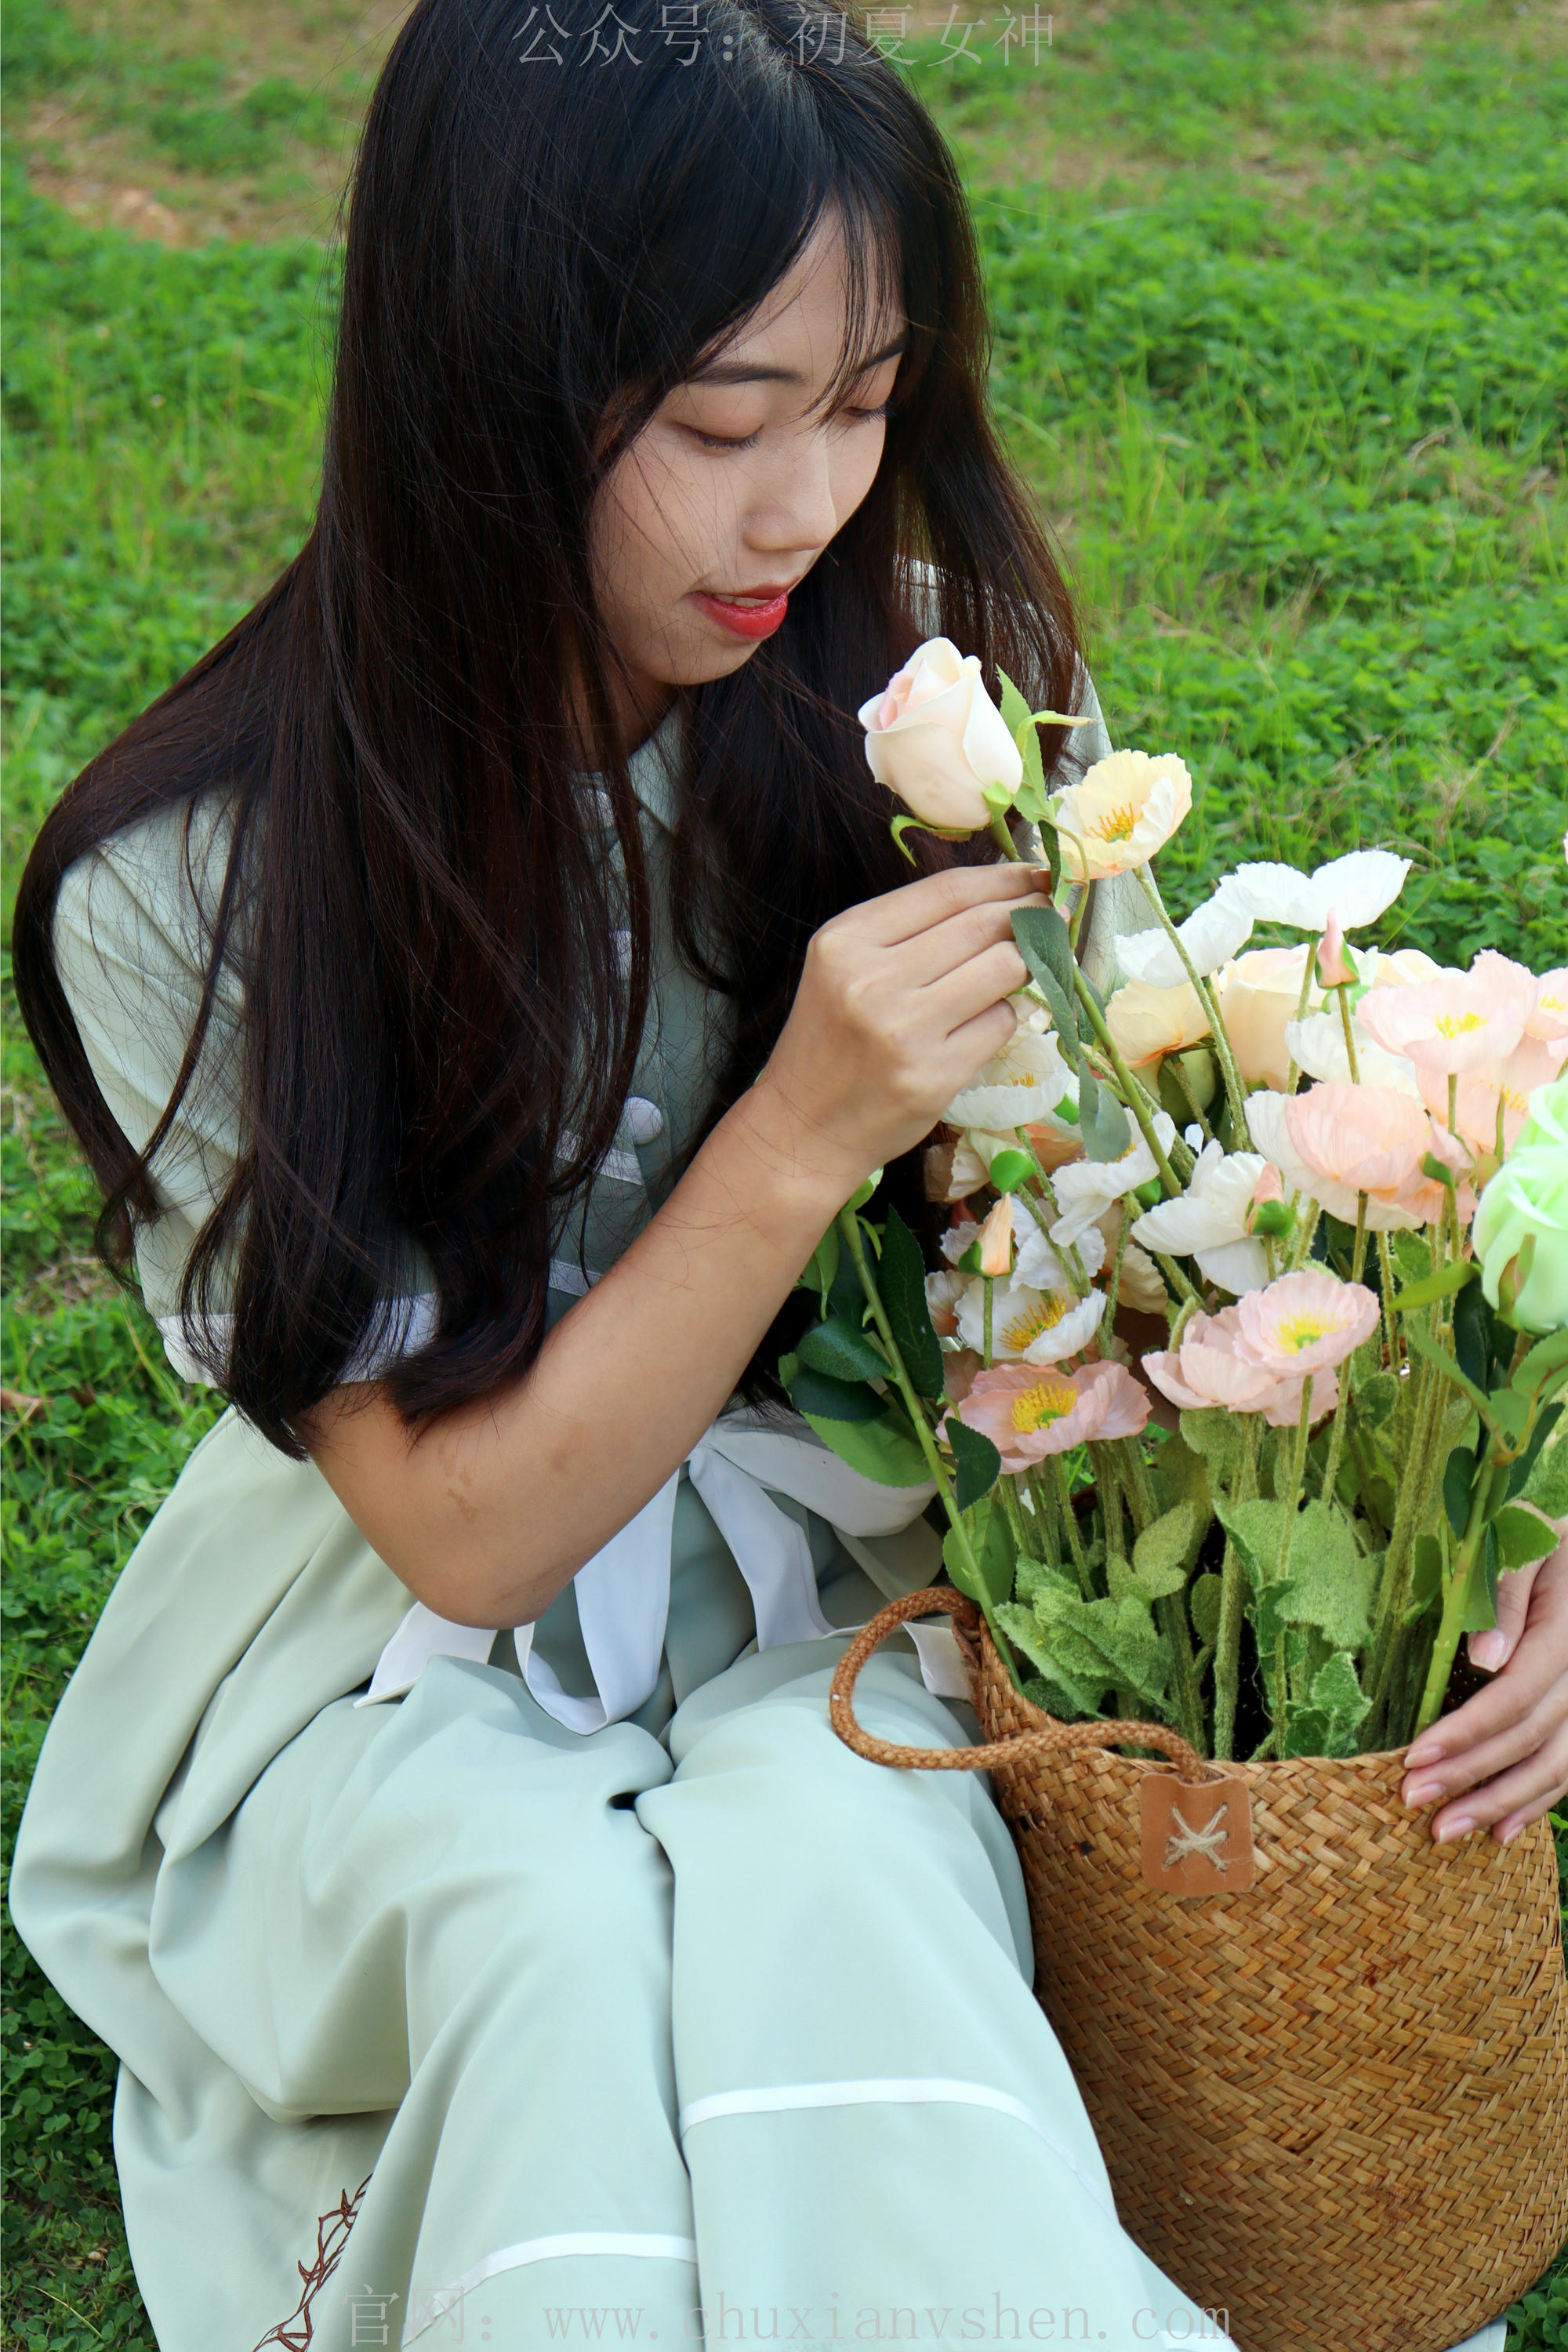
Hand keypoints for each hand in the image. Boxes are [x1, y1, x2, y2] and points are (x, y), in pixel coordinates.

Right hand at [747, 862, 1049, 1196]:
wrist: (804, 1128)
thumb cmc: (831, 1042)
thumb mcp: (845, 968)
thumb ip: (909, 932)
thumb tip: (1001, 897)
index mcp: (846, 940)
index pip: (946, 890)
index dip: (1003, 878)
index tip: (1037, 875)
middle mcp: (872, 979)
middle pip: (981, 925)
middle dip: (1028, 916)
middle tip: (1051, 916)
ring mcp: (904, 1030)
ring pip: (1002, 969)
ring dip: (1025, 964)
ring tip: (1025, 966)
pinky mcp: (934, 1075)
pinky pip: (999, 1024)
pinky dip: (1004, 1017)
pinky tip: (984, 1022)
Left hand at [1399, 1523, 1567, 1844]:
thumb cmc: (1543, 1538)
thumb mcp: (1523, 1544)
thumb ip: (1504, 1596)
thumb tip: (1483, 1658)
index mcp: (1567, 1634)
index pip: (1515, 1695)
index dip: (1467, 1731)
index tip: (1415, 1756)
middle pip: (1531, 1739)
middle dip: (1471, 1776)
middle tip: (1414, 1804)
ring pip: (1556, 1766)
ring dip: (1500, 1803)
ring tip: (1445, 1833)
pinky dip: (1537, 1803)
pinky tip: (1500, 1831)